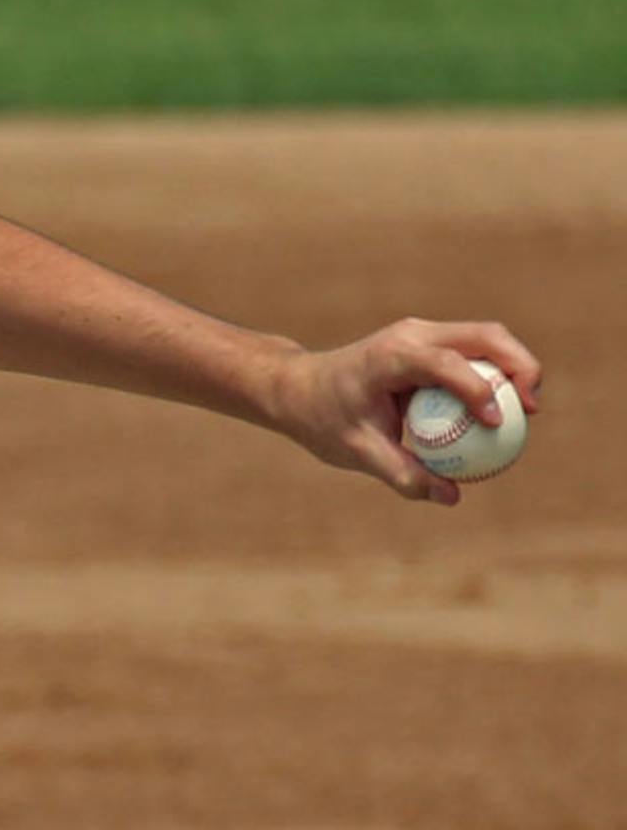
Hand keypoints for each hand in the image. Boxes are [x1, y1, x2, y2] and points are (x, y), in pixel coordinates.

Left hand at [269, 318, 540, 505]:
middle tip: (531, 411)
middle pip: (487, 335)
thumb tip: (451, 496)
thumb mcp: (357, 452)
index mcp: (392, 356)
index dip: (481, 390)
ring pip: (487, 337)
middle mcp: (412, 335)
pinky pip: (473, 352)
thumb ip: (403, 474)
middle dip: (521, 367)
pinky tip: (500, 412)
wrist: (297, 389)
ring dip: (514, 368)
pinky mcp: (428, 342)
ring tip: (526, 411)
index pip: (448, 363)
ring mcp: (422, 333)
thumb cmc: (323, 419)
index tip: (498, 424)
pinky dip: (495, 374)